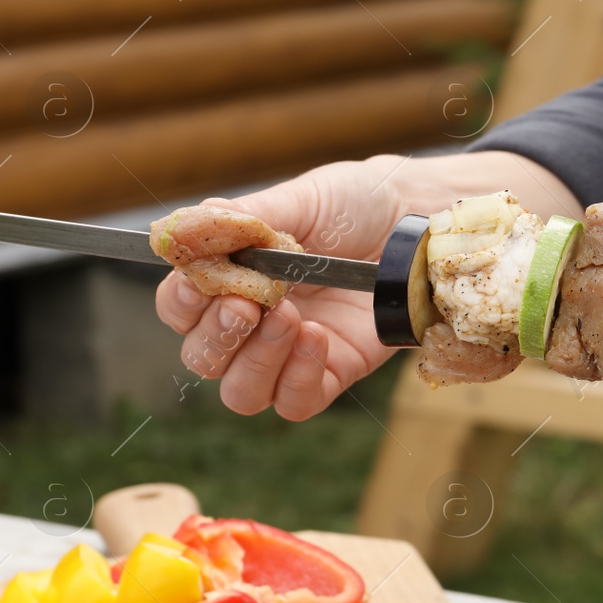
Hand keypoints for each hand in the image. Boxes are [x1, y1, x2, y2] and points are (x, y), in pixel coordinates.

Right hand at [155, 152, 577, 419]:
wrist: (425, 222)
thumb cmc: (361, 203)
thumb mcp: (301, 200)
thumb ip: (241, 220)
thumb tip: (177, 231)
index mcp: (234, 276)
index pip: (180, 307)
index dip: (183, 301)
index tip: (208, 280)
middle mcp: (255, 321)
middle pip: (202, 358)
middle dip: (217, 336)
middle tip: (248, 304)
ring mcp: (292, 352)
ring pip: (241, 392)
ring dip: (255, 360)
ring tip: (290, 318)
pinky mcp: (333, 374)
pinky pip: (295, 403)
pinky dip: (296, 377)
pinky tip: (316, 338)